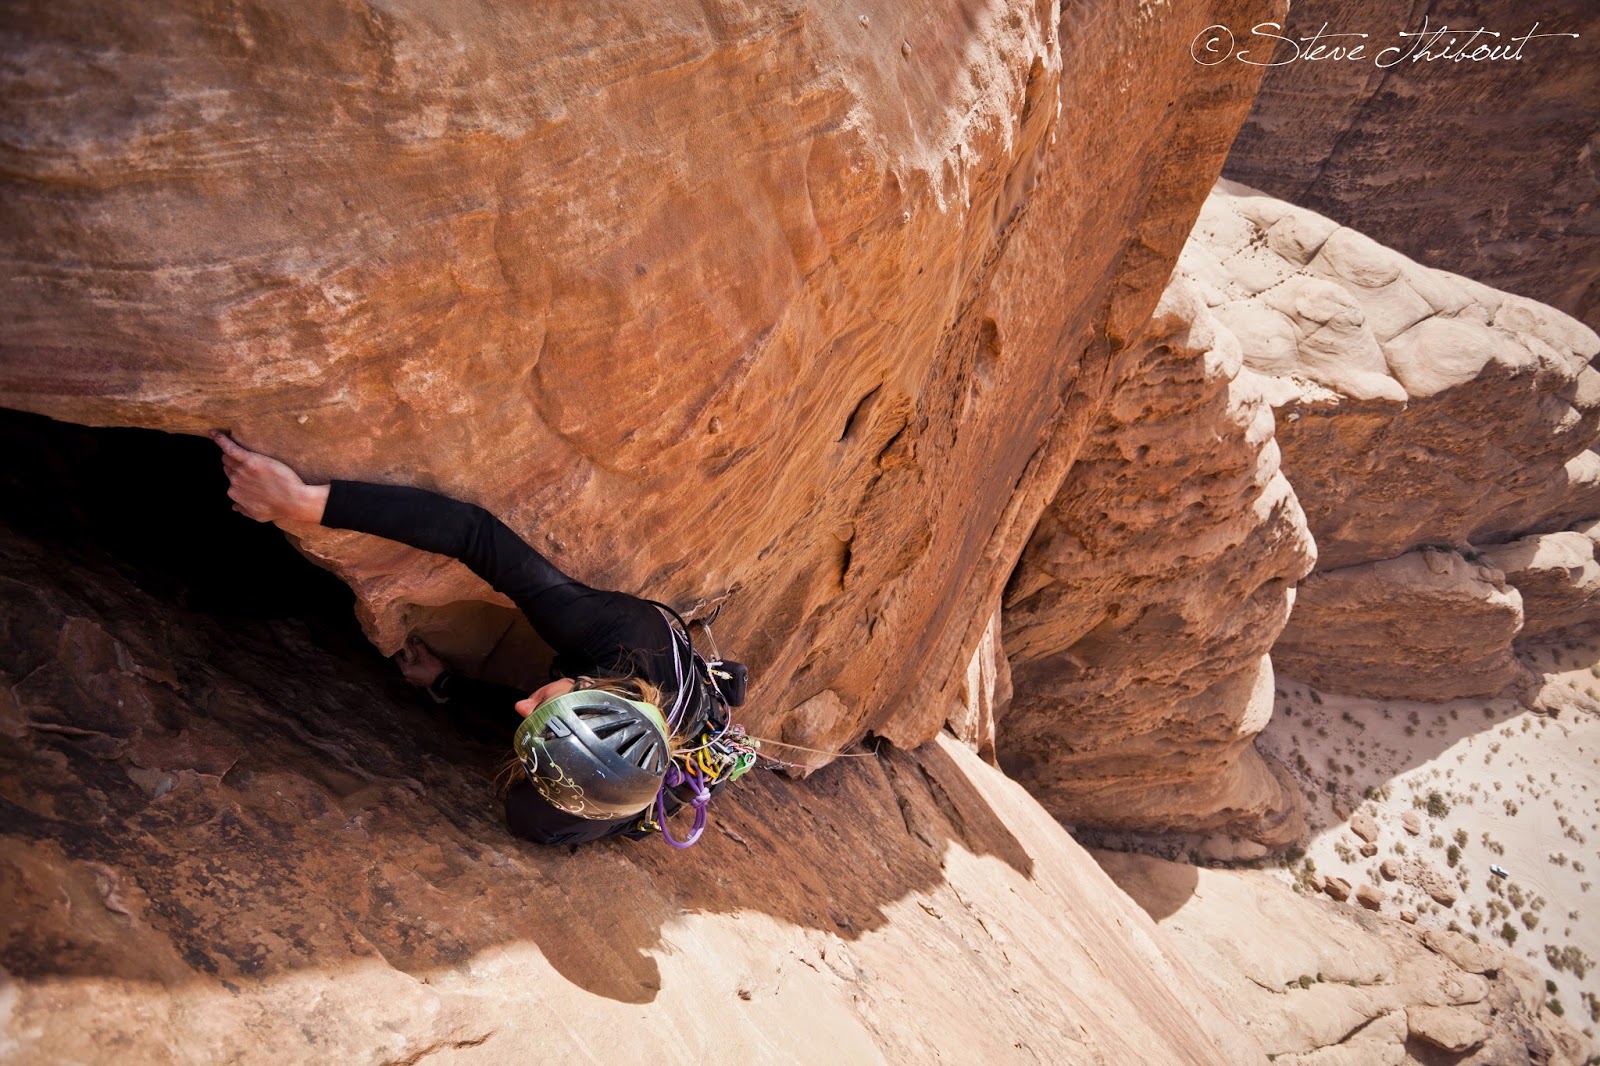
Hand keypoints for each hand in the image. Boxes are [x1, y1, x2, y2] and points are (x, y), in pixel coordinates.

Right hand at [212, 430, 327, 523]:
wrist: (293, 500)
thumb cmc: (279, 508)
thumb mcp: (258, 515)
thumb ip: (244, 510)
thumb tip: (234, 507)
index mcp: (235, 493)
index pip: (230, 478)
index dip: (238, 475)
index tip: (249, 474)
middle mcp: (235, 481)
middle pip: (228, 466)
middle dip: (234, 463)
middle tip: (249, 462)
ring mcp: (241, 470)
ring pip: (228, 457)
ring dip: (230, 453)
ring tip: (237, 446)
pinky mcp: (250, 460)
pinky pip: (230, 448)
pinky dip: (221, 440)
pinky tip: (214, 432)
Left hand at [395, 636, 446, 687]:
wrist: (442, 682)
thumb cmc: (432, 669)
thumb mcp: (426, 656)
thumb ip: (419, 647)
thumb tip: (415, 638)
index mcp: (406, 670)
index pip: (398, 659)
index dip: (399, 651)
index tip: (402, 644)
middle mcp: (407, 676)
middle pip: (403, 663)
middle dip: (406, 656)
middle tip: (409, 648)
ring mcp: (412, 680)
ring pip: (409, 668)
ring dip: (411, 662)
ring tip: (416, 654)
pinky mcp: (418, 681)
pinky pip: (414, 672)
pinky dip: (415, 667)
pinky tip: (420, 663)